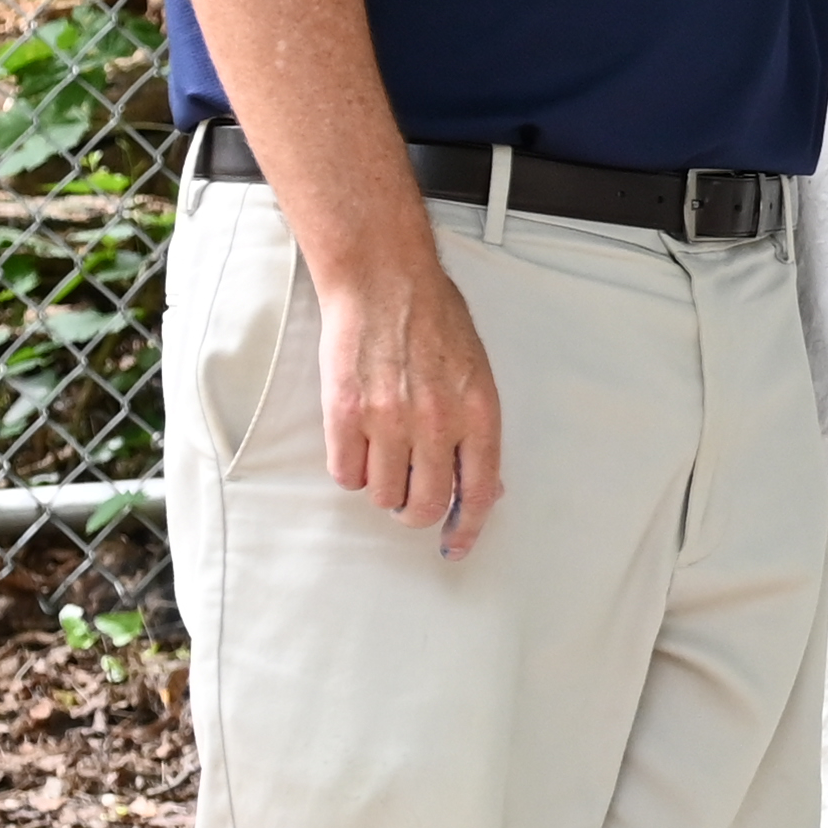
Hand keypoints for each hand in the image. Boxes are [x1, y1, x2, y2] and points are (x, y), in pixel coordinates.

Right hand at [313, 251, 508, 555]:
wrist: (385, 282)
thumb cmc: (434, 320)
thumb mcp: (478, 374)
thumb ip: (478, 429)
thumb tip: (482, 482)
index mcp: (478, 413)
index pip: (480, 493)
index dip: (467, 528)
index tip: (455, 545)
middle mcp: (437, 422)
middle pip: (426, 504)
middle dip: (416, 511)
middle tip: (408, 498)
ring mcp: (389, 419)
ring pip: (382, 494)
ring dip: (381, 487)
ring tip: (381, 457)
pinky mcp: (345, 413)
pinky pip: (345, 473)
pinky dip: (349, 469)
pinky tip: (356, 445)